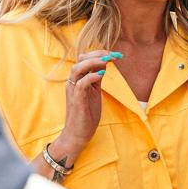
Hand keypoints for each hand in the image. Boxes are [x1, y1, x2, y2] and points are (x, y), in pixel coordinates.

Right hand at [49, 49, 115, 164]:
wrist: (77, 135)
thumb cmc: (86, 114)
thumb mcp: (94, 92)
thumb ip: (97, 78)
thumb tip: (104, 64)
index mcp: (78, 79)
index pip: (84, 59)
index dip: (98, 53)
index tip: (114, 54)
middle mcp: (73, 82)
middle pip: (80, 60)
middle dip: (97, 54)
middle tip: (112, 55)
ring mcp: (73, 91)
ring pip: (78, 69)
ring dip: (93, 62)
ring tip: (107, 61)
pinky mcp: (76, 100)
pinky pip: (81, 84)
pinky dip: (91, 77)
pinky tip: (102, 74)